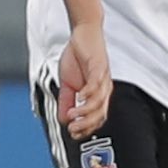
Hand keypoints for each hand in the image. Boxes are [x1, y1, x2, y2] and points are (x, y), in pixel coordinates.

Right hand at [57, 21, 111, 138]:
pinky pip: (97, 83)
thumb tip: (63, 119)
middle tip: (72, 130)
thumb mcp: (68, 83)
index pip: (97, 118)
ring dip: (85, 112)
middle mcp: (103, 89)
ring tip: (72, 115)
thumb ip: (66, 101)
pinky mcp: (99, 66)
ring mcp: (103, 78)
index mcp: (97, 95)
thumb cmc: (78, 57)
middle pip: (100, 114)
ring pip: (99, 102)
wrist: (83, 33)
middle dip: (85, 125)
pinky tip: (80, 97)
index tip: (72, 134)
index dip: (86, 129)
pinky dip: (88, 93)